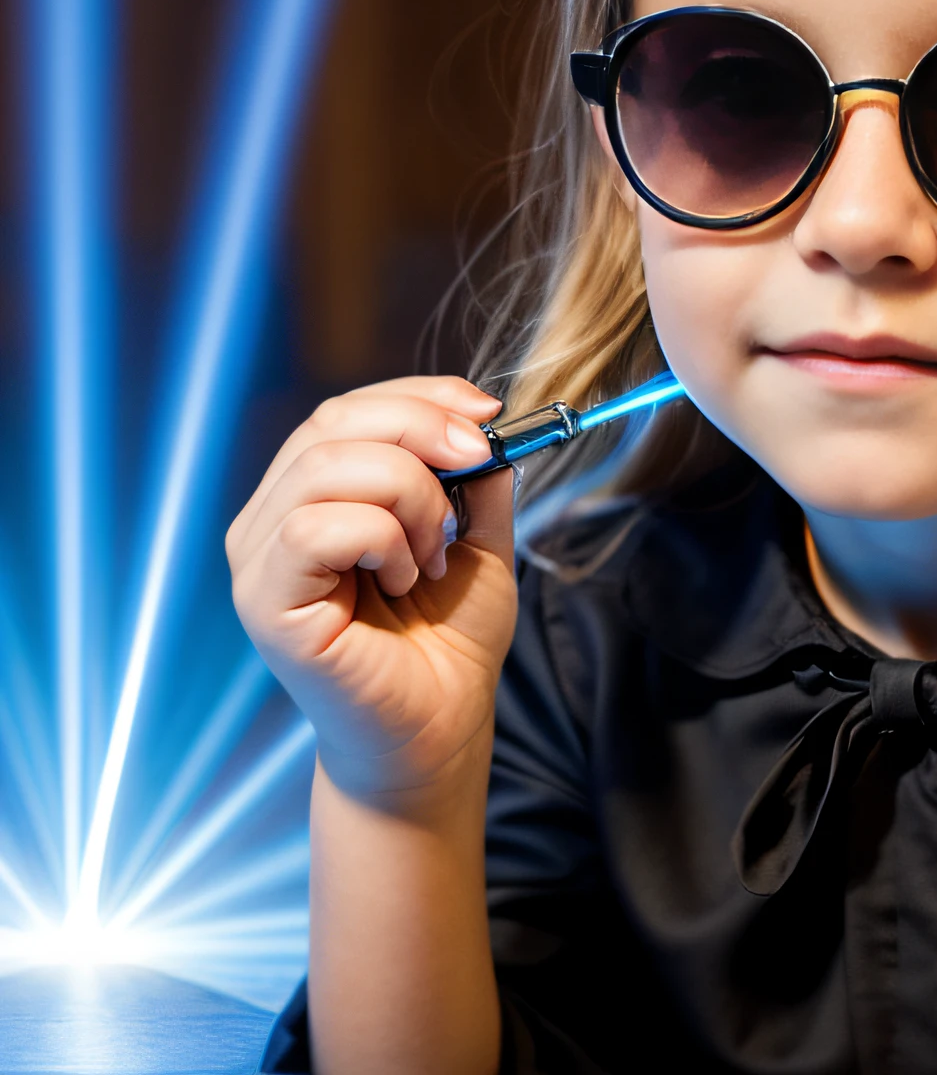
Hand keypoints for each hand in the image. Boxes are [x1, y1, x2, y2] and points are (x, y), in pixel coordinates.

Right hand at [228, 376, 515, 807]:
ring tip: (434, 554)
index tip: (488, 413)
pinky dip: (380, 540)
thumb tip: (484, 423)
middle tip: (479, 462)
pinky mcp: (264, 600)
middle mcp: (272, 519)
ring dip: (410, 496)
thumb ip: (476, 480)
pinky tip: (401, 579)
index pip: (345, 411)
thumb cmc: (447, 642)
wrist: (440, 727)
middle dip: (422, 429)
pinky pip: (313, 527)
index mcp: (314, 496)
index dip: (418, 397)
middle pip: (332, 423)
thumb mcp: (478, 542)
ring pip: (327, 467)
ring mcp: (259, 559)